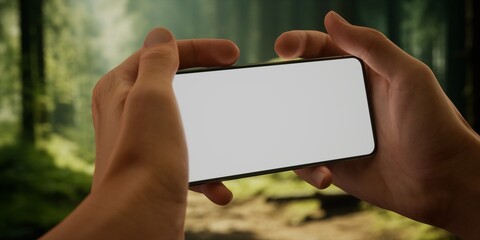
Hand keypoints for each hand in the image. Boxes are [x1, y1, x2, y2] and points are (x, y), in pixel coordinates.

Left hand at [43, 28, 238, 238]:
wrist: (139, 218)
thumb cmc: (145, 156)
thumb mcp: (152, 95)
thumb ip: (157, 59)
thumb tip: (160, 36)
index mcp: (119, 87)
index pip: (162, 53)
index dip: (200, 48)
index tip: (233, 55)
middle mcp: (126, 112)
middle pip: (175, 85)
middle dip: (207, 88)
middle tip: (232, 85)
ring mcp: (142, 141)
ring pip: (187, 124)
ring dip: (212, 135)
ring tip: (231, 141)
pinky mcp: (155, 168)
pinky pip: (188, 159)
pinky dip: (208, 172)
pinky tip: (221, 189)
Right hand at [275, 11, 479, 237]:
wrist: (443, 182)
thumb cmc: (435, 125)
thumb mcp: (408, 76)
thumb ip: (372, 46)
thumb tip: (331, 18)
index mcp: (362, 74)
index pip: (323, 49)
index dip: (300, 43)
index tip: (282, 47)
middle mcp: (345, 101)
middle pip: (302, 84)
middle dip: (281, 83)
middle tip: (268, 85)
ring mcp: (336, 132)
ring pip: (295, 123)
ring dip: (287, 129)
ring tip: (292, 137)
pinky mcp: (334, 161)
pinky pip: (306, 160)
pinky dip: (308, 167)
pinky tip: (325, 173)